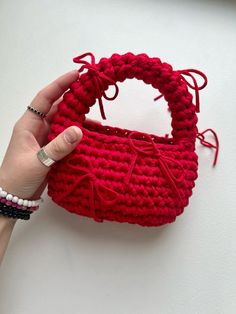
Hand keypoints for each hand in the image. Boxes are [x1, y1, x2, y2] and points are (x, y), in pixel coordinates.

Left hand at [0, 70, 90, 201]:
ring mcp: (46, 139)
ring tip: (96, 114)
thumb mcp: (38, 161)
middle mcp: (38, 128)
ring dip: (78, 118)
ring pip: (64, 123)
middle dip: (74, 99)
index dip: (60, 84)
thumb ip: (58, 147)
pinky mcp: (52, 150)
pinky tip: (90, 135)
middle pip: (57, 108)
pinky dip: (78, 135)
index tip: (76, 74)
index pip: (45, 98)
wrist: (14, 197)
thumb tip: (79, 130)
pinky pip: (67, 138)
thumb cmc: (18, 177)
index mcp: (29, 125)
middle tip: (92, 92)